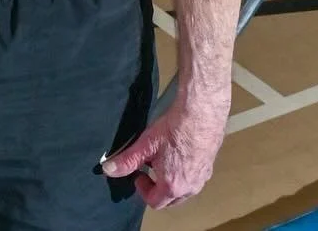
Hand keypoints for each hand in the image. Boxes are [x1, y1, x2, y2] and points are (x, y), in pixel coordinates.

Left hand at [99, 96, 227, 208]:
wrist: (200, 115)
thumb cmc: (173, 131)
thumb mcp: (146, 145)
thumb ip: (127, 161)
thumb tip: (108, 170)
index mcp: (173, 187)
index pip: (154, 202)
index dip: (142, 190)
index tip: (139, 174)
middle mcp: (190, 188)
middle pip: (170, 200)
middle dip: (157, 189)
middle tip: (149, 170)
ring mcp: (202, 179)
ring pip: (184, 191)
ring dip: (171, 183)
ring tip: (163, 161)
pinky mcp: (209, 168)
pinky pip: (194, 180)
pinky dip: (184, 175)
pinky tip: (179, 156)